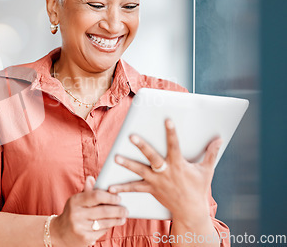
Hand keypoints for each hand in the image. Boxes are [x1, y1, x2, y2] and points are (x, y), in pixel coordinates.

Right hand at [51, 176, 127, 246]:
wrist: (60, 233)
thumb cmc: (73, 213)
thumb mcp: (77, 201)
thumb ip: (87, 191)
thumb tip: (92, 178)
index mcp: (74, 201)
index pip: (95, 196)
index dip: (109, 196)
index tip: (118, 197)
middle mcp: (76, 214)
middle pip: (103, 211)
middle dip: (118, 210)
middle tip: (125, 209)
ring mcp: (80, 227)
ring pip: (105, 222)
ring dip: (117, 220)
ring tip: (123, 217)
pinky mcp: (85, 238)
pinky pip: (102, 231)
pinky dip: (109, 227)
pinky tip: (113, 224)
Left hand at [108, 119, 222, 225]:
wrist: (190, 211)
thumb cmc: (198, 188)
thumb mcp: (206, 170)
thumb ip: (211, 153)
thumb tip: (219, 139)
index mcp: (178, 165)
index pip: (175, 145)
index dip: (171, 133)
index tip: (167, 120)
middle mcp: (165, 172)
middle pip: (152, 157)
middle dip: (142, 146)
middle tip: (131, 136)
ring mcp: (156, 181)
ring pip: (140, 171)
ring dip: (127, 164)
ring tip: (116, 157)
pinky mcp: (150, 189)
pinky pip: (134, 188)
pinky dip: (122, 188)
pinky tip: (110, 186)